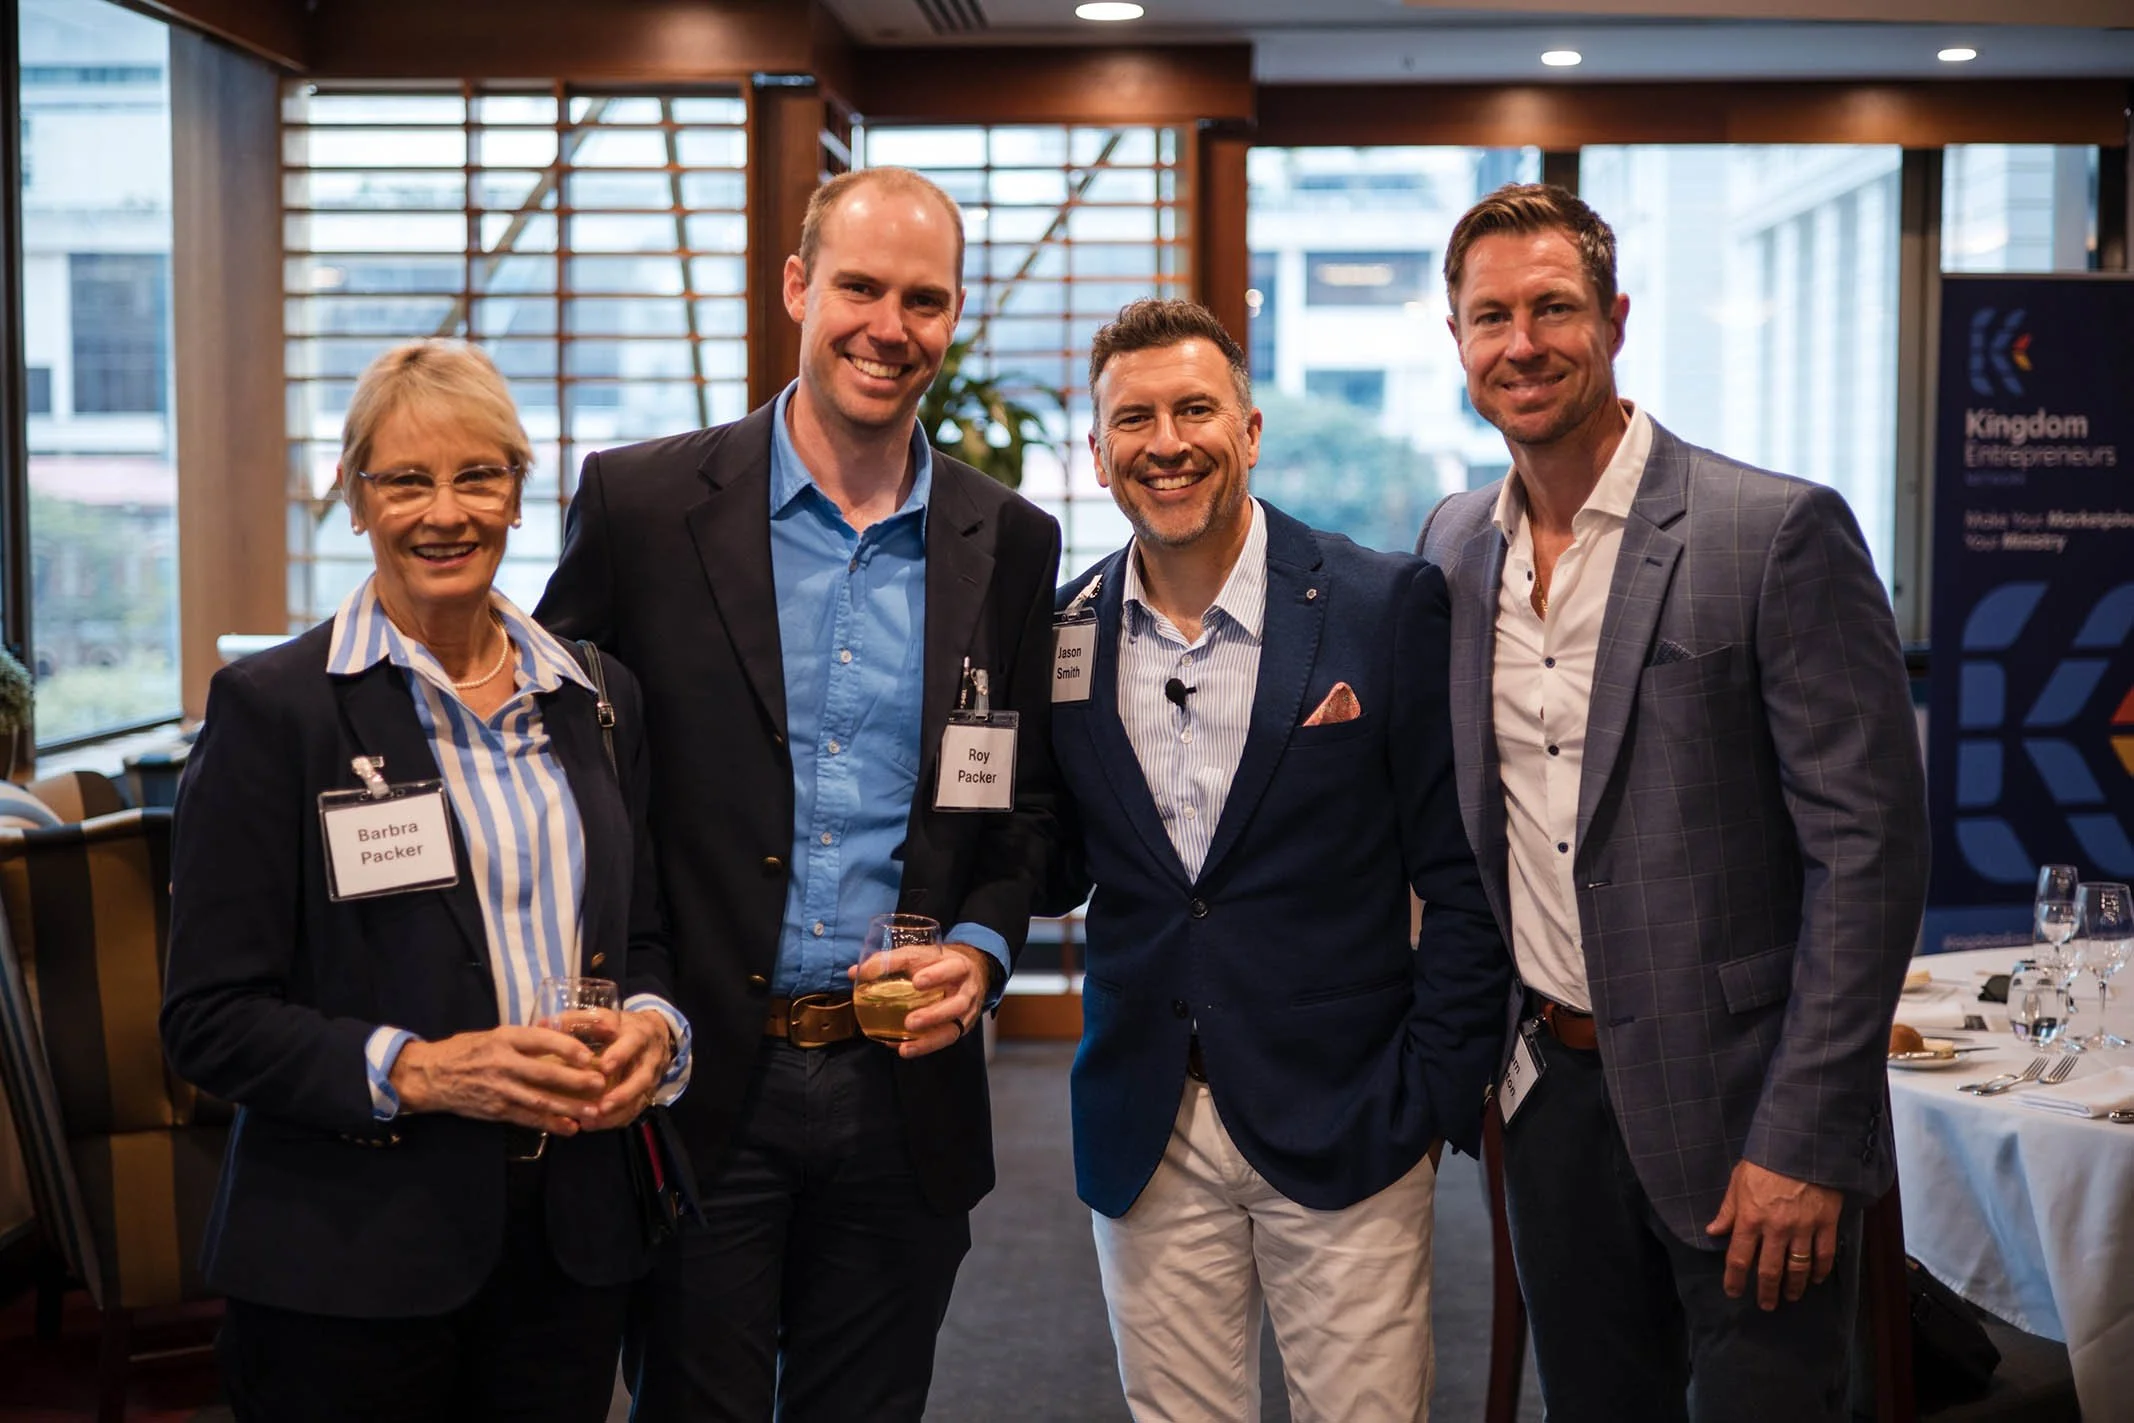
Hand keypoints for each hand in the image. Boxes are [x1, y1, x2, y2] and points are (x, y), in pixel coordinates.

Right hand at [388, 1026, 605, 1135]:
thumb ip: (524, 1039)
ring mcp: (499, 1089)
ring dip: (569, 1107)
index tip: (589, 1054)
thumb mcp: (494, 1034)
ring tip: (593, 1111)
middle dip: (575, 1080)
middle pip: (544, 1072)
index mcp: (504, 1038)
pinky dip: (550, 1124)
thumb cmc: (466, 1050)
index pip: (541, 1039)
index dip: (566, 1047)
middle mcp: (503, 1063)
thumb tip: (560, 1038)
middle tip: (601, 1083)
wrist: (431, 1075)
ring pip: (539, 1100)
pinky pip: (527, 1118)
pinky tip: (570, 1127)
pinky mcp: (496, 1110)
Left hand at [580, 1009, 675, 1130]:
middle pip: (641, 1079)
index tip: (604, 1066)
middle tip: (600, 1107)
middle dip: (623, 1094)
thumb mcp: (605, 1016)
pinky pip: (634, 1111)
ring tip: (592, 1121)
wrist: (657, 1035)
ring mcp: (651, 1080)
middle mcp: (649, 1059)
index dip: (621, 1055)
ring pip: (639, 1100)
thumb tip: (544, 1024)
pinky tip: (594, 1125)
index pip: (633, 1044)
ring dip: (617, 1112)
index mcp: (639, 1035)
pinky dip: (615, 1120)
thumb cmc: (623, 1026)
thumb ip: (578, 1020)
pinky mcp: (647, 1094)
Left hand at [863, 942, 988, 1059]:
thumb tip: (854, 972)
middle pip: (957, 1003)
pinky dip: (925, 1046)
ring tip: (906, 1045)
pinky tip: (905, 1049)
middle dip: (935, 1014)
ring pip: (953, 1029)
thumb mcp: (919, 955)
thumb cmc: (937, 963)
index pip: (950, 968)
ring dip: (929, 1039)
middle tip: (910, 1022)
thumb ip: (889, 962)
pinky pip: (945, 1040)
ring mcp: (966, 1012)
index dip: (935, 975)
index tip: (917, 982)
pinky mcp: (961, 1027)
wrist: (969, 973)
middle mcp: (967, 990)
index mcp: (958, 966)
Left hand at [1705, 1159, 1843, 1309]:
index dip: (1735, 1280)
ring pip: (1798, 1268)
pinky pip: (1823, 1255)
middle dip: (1766, 1292)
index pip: (1739, 1258)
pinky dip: (1820, 1271)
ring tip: (1790, 1297)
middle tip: (1766, 1305)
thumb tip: (1713, 1232)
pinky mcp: (1826, 1223)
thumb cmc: (1765, 1162)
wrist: (1801, 1145)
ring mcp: (1803, 1228)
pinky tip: (1816, 1279)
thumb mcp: (1738, 1182)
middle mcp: (1775, 1229)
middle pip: (1770, 1270)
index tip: (1733, 1293)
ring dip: (1793, 1287)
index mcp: (1750, 1218)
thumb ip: (1727, 1211)